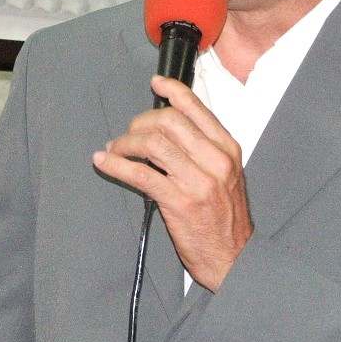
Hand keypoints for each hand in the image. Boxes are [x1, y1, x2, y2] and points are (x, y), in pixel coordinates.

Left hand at [93, 75, 253, 291]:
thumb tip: (169, 127)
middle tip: (128, 133)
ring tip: (115, 149)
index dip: (172, 90)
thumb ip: (204, 149)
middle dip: (139, 122)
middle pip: (168, 121)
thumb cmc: (227, 218)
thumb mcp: (227, 174)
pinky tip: (106, 162)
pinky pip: (140, 174)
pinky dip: (117, 164)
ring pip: (152, 144)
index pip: (196, 108)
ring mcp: (197, 181)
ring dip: (125, 143)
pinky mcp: (178, 202)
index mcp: (227, 149)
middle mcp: (215, 160)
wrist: (235, 258)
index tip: (156, 83)